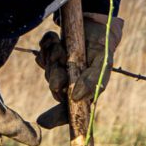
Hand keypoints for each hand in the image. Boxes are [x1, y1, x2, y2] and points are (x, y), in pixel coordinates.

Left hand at [36, 12, 121, 129]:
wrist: (95, 24)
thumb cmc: (103, 47)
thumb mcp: (103, 63)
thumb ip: (93, 80)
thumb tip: (77, 97)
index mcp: (83, 90)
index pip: (69, 109)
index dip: (56, 117)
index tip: (43, 121)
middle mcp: (69, 83)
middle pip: (54, 86)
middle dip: (56, 72)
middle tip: (62, 59)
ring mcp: (58, 69)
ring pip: (47, 67)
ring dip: (53, 55)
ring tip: (63, 46)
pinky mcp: (50, 54)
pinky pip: (42, 52)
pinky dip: (47, 44)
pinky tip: (57, 39)